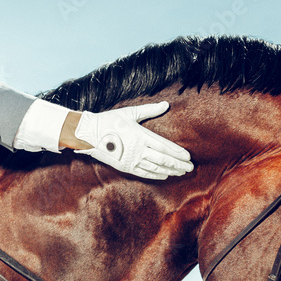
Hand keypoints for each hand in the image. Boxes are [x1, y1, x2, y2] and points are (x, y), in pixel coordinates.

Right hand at [68, 102, 192, 179]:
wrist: (89, 134)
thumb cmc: (109, 121)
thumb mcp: (130, 113)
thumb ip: (149, 110)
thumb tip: (165, 104)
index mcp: (141, 136)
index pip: (164, 146)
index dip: (177, 152)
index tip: (188, 157)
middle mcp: (138, 150)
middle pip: (163, 159)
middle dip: (178, 164)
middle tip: (191, 168)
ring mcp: (132, 160)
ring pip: (155, 168)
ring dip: (170, 171)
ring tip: (181, 172)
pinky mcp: (125, 167)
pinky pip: (144, 173)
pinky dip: (156, 175)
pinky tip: (165, 176)